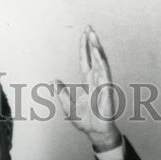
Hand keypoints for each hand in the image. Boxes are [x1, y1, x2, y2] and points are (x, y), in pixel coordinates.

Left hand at [55, 26, 121, 151]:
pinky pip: (104, 71)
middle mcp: (96, 80)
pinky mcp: (106, 88)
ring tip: (93, 34)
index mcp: (88, 82)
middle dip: (92, 42)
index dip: (84, 48)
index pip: (85, 61)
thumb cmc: (85, 120)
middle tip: (89, 27)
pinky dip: (100, 60)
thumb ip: (61, 92)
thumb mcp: (67, 105)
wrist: (94, 132)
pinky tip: (96, 51)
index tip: (84, 35)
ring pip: (100, 61)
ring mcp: (102, 83)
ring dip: (96, 47)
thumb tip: (54, 80)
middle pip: (94, 57)